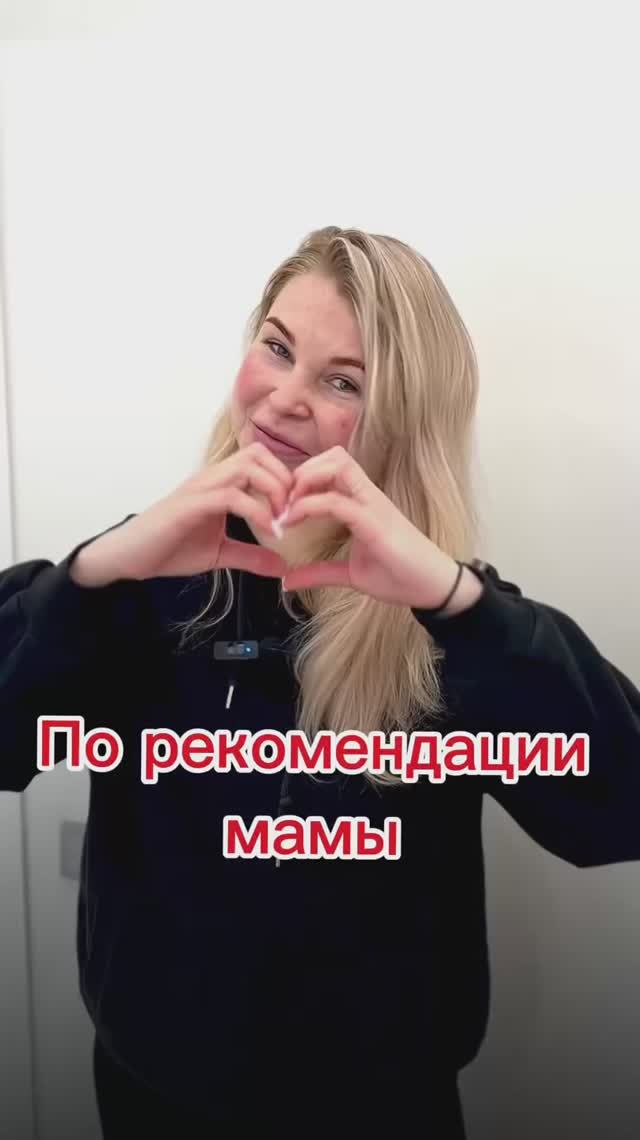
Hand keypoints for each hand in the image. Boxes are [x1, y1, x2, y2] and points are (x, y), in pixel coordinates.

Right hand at [70, 442, 293, 585]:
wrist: (127, 557)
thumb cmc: (168, 548)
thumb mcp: (219, 554)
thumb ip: (251, 556)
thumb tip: (283, 567)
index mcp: (219, 483)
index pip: (260, 459)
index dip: (284, 479)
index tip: (294, 512)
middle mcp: (211, 478)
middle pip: (258, 454)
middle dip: (284, 480)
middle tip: (291, 514)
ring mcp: (200, 488)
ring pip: (247, 466)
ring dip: (274, 491)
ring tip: (280, 521)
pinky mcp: (190, 505)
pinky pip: (231, 495)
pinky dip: (257, 511)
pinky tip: (268, 532)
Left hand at [279, 446, 461, 607]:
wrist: (433, 589)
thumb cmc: (399, 577)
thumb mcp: (350, 575)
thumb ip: (320, 573)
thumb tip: (288, 580)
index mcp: (364, 502)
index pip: (334, 466)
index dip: (304, 478)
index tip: (283, 507)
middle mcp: (369, 497)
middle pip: (335, 456)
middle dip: (303, 472)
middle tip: (283, 502)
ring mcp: (374, 506)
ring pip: (339, 465)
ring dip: (307, 480)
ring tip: (289, 508)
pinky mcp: (375, 524)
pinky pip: (338, 502)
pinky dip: (309, 507)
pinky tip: (292, 523)